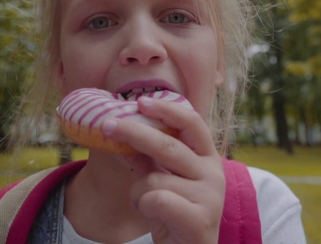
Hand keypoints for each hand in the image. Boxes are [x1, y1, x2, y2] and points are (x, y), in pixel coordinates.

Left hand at [102, 96, 224, 243]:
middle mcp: (214, 173)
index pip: (192, 123)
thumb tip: (118, 129)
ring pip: (155, 177)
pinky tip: (153, 216)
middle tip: (106, 125)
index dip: (167, 109)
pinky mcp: (201, 219)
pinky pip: (156, 199)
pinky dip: (145, 206)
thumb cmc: (174, 215)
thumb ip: (146, 157)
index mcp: (208, 158)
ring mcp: (210, 196)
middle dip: (133, 133)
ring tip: (147, 204)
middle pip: (168, 144)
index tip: (141, 101)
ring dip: (139, 191)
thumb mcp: (160, 181)